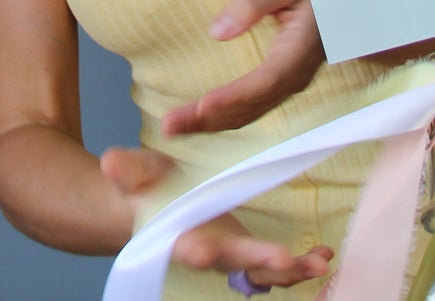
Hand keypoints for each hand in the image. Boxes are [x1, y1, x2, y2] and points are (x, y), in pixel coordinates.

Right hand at [101, 148, 331, 288]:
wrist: (160, 205)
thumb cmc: (148, 189)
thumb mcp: (137, 173)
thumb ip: (127, 171)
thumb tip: (109, 161)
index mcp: (178, 234)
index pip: (187, 246)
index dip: (198, 251)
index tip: (205, 252)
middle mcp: (208, 251)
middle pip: (234, 262)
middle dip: (260, 262)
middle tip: (286, 260)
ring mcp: (231, 255)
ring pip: (262, 272)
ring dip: (291, 271)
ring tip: (319, 262)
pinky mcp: (249, 252)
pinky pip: (277, 265)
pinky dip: (301, 264)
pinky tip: (324, 254)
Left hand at [159, 0, 324, 135]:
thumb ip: (253, 2)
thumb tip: (217, 33)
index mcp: (301, 48)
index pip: (265, 82)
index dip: (233, 98)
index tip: (201, 107)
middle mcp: (297, 75)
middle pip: (252, 106)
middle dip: (209, 120)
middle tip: (169, 126)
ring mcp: (290, 84)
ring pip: (250, 113)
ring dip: (211, 124)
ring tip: (173, 128)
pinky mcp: (280, 85)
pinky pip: (251, 108)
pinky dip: (224, 118)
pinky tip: (199, 119)